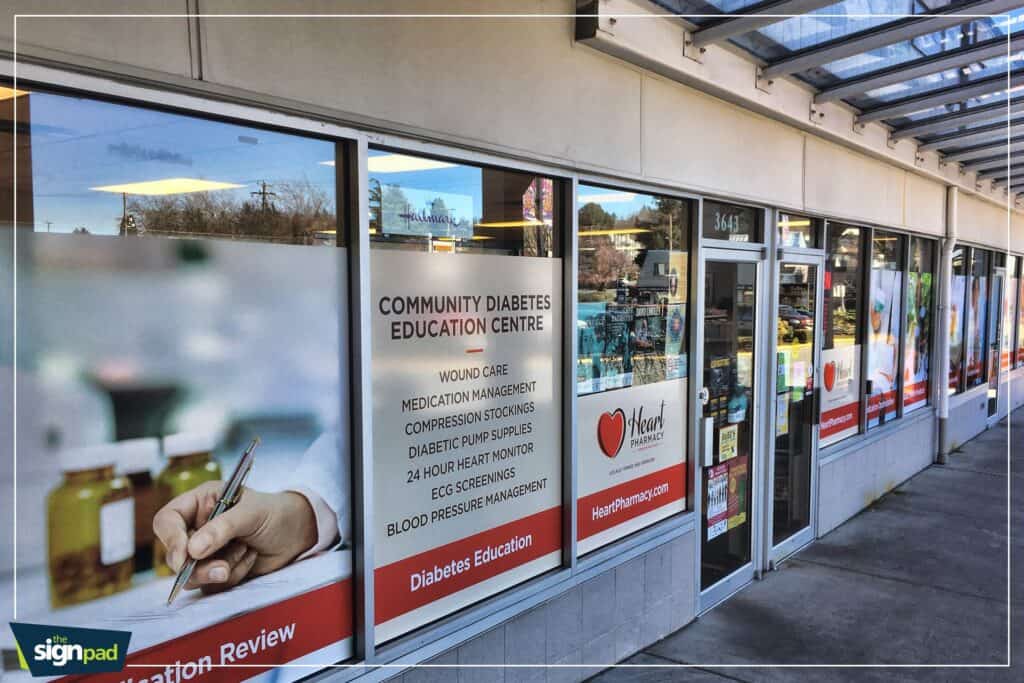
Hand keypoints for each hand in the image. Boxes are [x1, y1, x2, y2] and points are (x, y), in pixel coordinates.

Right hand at [153, 482, 317, 593]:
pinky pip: (212, 585)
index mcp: (199, 503)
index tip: (185, 558)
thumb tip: (191, 551)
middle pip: (175, 555)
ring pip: (191, 575)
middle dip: (199, 566)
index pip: (167, 521)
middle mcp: (196, 528)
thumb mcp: (250, 513)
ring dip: (221, 569)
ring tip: (246, 552)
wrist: (296, 534)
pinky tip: (250, 558)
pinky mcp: (216, 571)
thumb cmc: (274, 513)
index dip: (171, 540)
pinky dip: (234, 575)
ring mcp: (205, 552)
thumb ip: (221, 528)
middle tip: (223, 570)